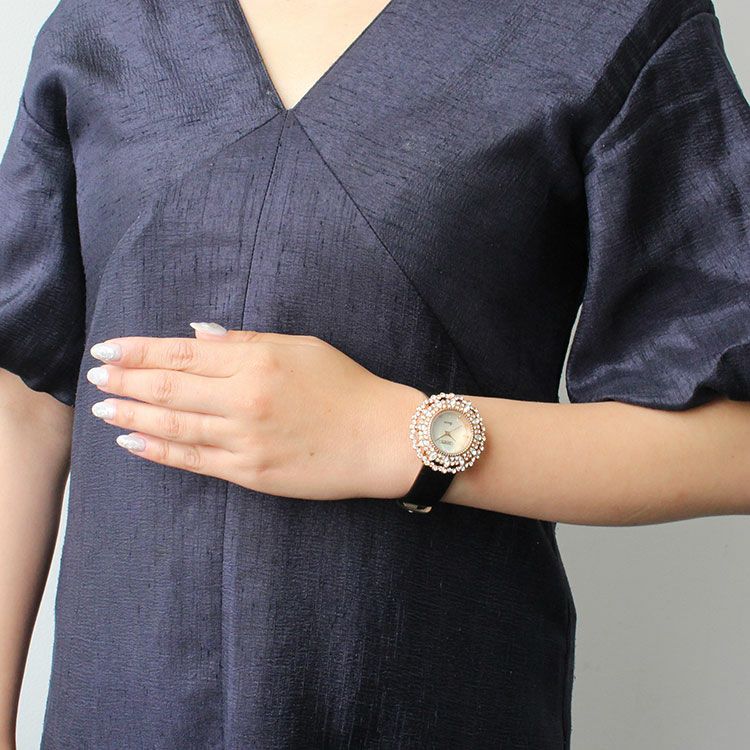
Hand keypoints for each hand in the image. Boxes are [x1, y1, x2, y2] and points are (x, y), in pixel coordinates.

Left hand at [85, 324, 424, 500]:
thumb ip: (246, 341)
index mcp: (256, 362)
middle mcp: (243, 400)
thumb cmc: (346, 386)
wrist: (381, 439)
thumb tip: (196, 334)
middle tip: (96, 377)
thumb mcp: (301, 347)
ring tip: (103, 408)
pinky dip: (159, 451)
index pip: (181, 354)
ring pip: (173, 426)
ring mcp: (244, 441)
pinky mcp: (250, 474)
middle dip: (125, 381)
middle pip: (168, 388)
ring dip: (132, 415)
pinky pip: (194, 461)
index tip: (107, 351)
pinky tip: (133, 442)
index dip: (138, 351)